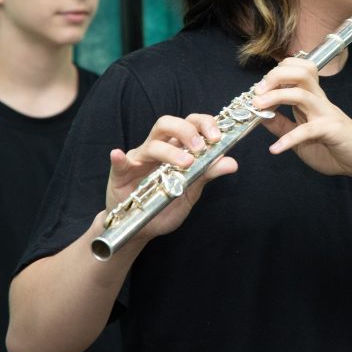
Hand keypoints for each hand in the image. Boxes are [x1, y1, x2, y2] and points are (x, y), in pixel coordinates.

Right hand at [105, 114, 236, 238]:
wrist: (142, 229)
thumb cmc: (164, 205)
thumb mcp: (190, 191)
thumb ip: (207, 174)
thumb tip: (232, 163)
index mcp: (176, 147)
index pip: (190, 123)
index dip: (204, 123)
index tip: (218, 136)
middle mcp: (157, 148)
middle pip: (168, 124)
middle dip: (187, 130)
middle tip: (201, 147)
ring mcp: (139, 159)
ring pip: (152, 143)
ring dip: (169, 150)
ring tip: (185, 163)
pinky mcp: (121, 174)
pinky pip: (119, 163)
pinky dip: (119, 158)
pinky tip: (119, 155)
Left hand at [252, 56, 351, 178]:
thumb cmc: (336, 148)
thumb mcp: (301, 137)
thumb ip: (282, 126)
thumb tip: (261, 116)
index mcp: (313, 99)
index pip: (296, 70)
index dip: (276, 74)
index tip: (258, 90)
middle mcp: (320, 101)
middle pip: (300, 72)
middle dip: (275, 76)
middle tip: (257, 92)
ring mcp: (327, 114)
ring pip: (301, 94)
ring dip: (276, 97)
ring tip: (259, 107)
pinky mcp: (332, 130)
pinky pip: (308, 130)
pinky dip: (289, 140)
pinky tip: (276, 149)